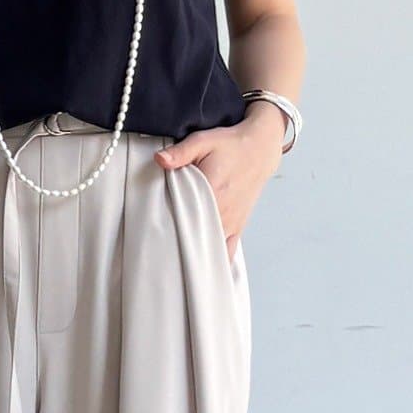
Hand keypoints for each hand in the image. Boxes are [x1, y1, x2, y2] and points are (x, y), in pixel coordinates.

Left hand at [154, 101, 287, 261]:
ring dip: (195, 256)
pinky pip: (227, 251)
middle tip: (159, 256)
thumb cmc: (231, 145)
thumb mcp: (203, 141)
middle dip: (177, 247)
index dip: (167, 230)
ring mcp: (231, 223)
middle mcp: (222, 213)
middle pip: (195, 239)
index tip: (153, 238)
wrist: (260, 149)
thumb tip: (159, 160)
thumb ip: (181, 153)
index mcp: (211, 192)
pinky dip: (216, 261)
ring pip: (211, 250)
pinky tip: (203, 271)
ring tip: (177, 266)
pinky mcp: (237, 226)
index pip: (184, 219)